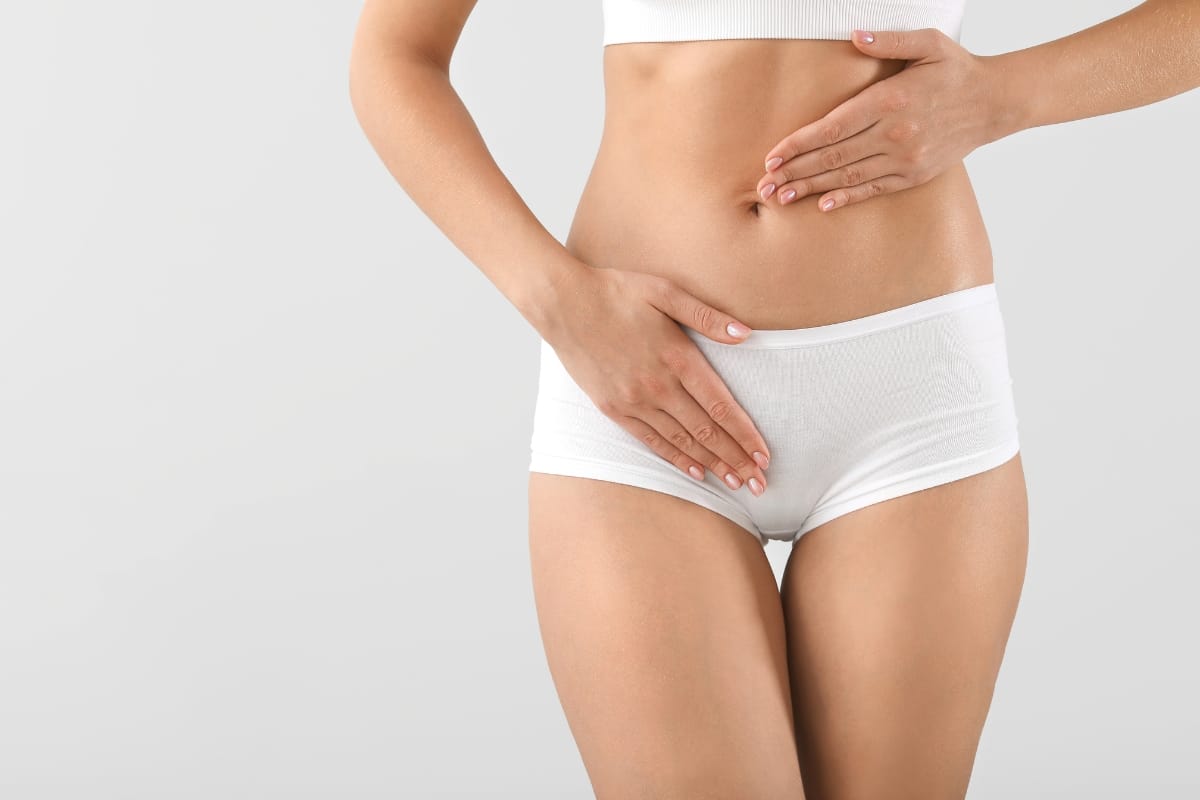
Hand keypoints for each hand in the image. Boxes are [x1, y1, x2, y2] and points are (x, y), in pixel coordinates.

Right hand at [543, 265, 770, 495]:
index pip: (720, 406)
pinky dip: (676, 458)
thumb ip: (707, 315)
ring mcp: (634, 400)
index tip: (764, 455)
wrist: (563, 303)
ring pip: (682, 441)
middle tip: (759, 483)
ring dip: (712, 464)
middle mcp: (658, 386)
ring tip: (735, 483)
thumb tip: (745, 333)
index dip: (745, 434)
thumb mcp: (665, 290)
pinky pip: (651, 440)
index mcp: (677, 357)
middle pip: (706, 431)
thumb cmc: (616, 291)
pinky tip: (695, 471)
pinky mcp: (613, 408)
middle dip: (736, 459)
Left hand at [757, 28, 1002, 211]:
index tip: (773, 155)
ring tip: (782, 198)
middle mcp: (895, 133)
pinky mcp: (913, 174)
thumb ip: (889, 41)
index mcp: (890, 100)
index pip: (833, 127)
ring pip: (848, 176)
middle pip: (833, 156)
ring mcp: (905, 157)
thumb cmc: (955, 70)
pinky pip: (874, 188)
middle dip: (795, 171)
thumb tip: (854, 36)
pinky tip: (823, 204)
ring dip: (812, 188)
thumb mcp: (928, 43)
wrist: (994, 102)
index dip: (799, 144)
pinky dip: (847, 197)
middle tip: (765, 185)